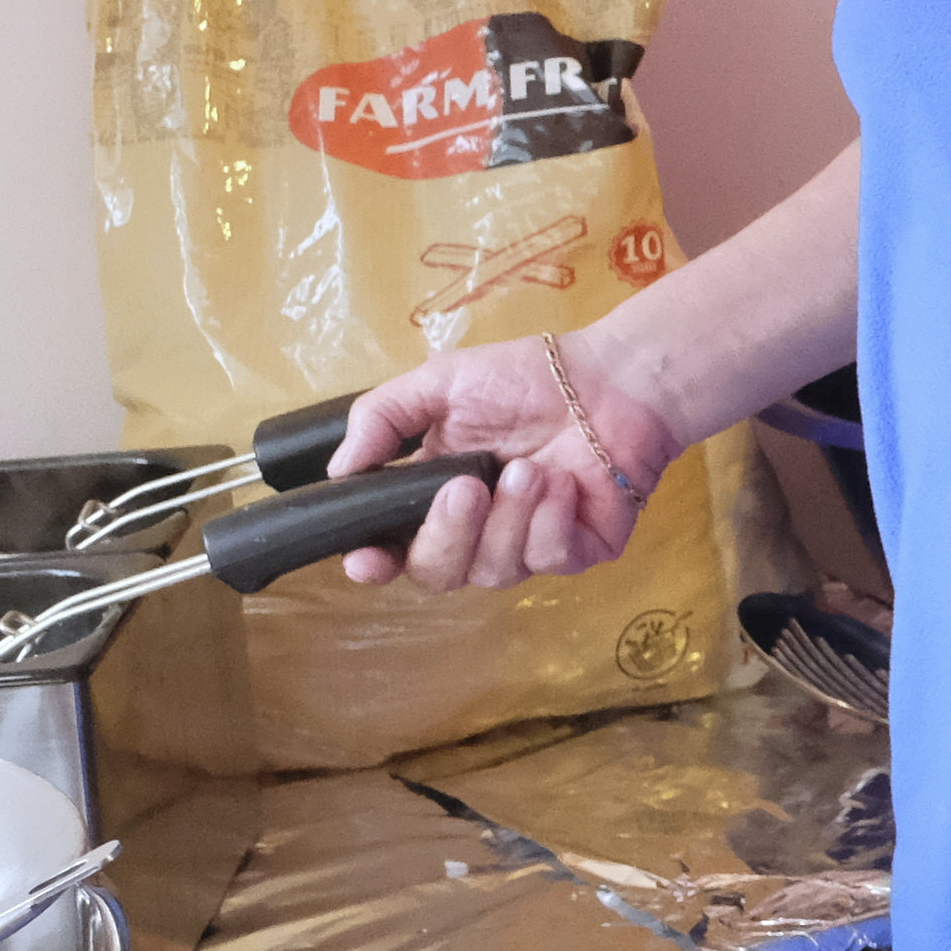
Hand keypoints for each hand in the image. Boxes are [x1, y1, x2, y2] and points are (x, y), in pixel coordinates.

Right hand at [328, 334, 678, 591]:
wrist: (612, 377)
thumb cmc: (525, 379)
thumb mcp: (439, 385)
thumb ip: (382, 420)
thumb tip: (338, 472)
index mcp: (434, 499)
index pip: (393, 552)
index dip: (375, 565)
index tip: (365, 560)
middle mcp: (476, 531)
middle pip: (437, 573)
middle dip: (446, 535)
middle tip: (466, 488)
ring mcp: (527, 545)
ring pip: (493, 571)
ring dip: (506, 518)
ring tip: (529, 469)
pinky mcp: (579, 550)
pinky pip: (549, 558)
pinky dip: (550, 521)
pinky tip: (564, 484)